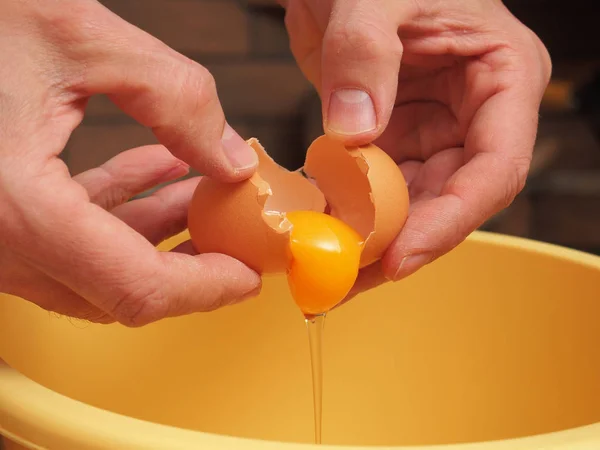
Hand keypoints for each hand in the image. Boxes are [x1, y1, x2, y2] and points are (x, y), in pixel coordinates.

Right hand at [0, 0, 260, 325]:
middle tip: (236, 235)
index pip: (136, 287)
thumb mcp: (80, 38)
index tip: (249, 275)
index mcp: (15, 207)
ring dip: (160, 231)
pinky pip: (72, 233)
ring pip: (99, 266)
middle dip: (190, 266)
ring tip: (207, 190)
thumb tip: (229, 160)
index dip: (207, 289)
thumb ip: (174, 97)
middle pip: (120, 291)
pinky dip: (123, 208)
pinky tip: (159, 169)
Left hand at [283, 0, 550, 293]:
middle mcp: (473, 116)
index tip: (398, 258)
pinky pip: (375, 189)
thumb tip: (353, 136)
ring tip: (324, 275)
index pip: (495, 169)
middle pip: (448, 201)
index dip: (450, 222)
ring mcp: (432, 131)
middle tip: (344, 281)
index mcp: (502, 79)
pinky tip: (315, 235)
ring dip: (368, 242)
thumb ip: (365, 56)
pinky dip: (347, 215)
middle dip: (398, 245)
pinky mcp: (392, 139)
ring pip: (409, 204)